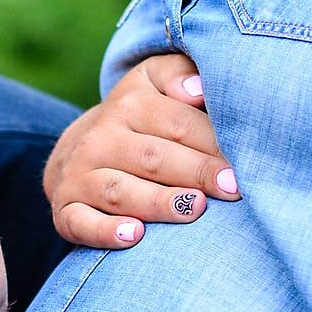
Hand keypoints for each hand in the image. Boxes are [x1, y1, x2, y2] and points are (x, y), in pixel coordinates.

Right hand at [43, 53, 239, 248]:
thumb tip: (198, 89)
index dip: (213, 144)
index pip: (177, 124)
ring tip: (194, 210)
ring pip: (121, 191)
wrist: (77, 152)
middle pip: (153, 158)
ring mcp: (79, 176)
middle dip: (196, 174)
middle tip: (232, 190)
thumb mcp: (153, 84)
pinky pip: (82, 223)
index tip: (245, 164)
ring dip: (159, 203)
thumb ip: (179, 75)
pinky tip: (134, 236)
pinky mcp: (66, 210)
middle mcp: (100, 139)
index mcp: (129, 104)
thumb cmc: (138, 121)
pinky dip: (106, 232)